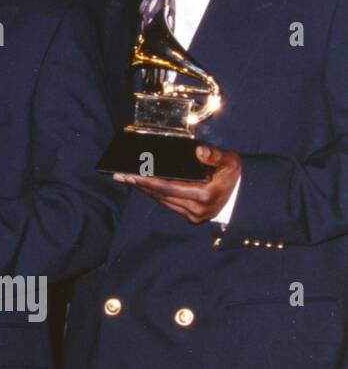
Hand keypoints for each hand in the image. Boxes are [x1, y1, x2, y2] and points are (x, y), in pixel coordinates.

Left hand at [113, 144, 240, 223]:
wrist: (248, 197)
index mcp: (205, 195)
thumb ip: (215, 155)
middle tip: (120, 176)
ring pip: (163, 201)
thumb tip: (198, 150)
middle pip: (161, 196)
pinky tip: (144, 187)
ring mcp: (194, 215)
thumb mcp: (231, 161)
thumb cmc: (236, 175)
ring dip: (145, 191)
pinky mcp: (192, 218)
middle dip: (140, 185)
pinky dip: (156, 195)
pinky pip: (168, 205)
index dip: (147, 181)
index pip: (168, 188)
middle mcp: (198, 209)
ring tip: (127, 179)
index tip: (130, 174)